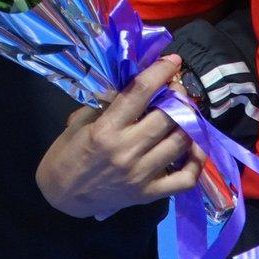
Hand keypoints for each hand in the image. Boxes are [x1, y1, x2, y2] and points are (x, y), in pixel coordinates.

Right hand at [36, 55, 202, 218]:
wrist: (62, 197)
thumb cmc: (67, 154)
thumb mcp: (79, 122)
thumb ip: (106, 104)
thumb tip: (134, 84)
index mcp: (106, 130)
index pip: (140, 92)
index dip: (160, 72)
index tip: (172, 61)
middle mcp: (126, 151)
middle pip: (167, 116)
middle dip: (178, 96)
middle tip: (177, 89)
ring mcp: (141, 175)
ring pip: (181, 142)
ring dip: (189, 122)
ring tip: (185, 113)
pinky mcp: (149, 194)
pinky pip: (185, 178)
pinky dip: (197, 161)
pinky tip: (194, 146)